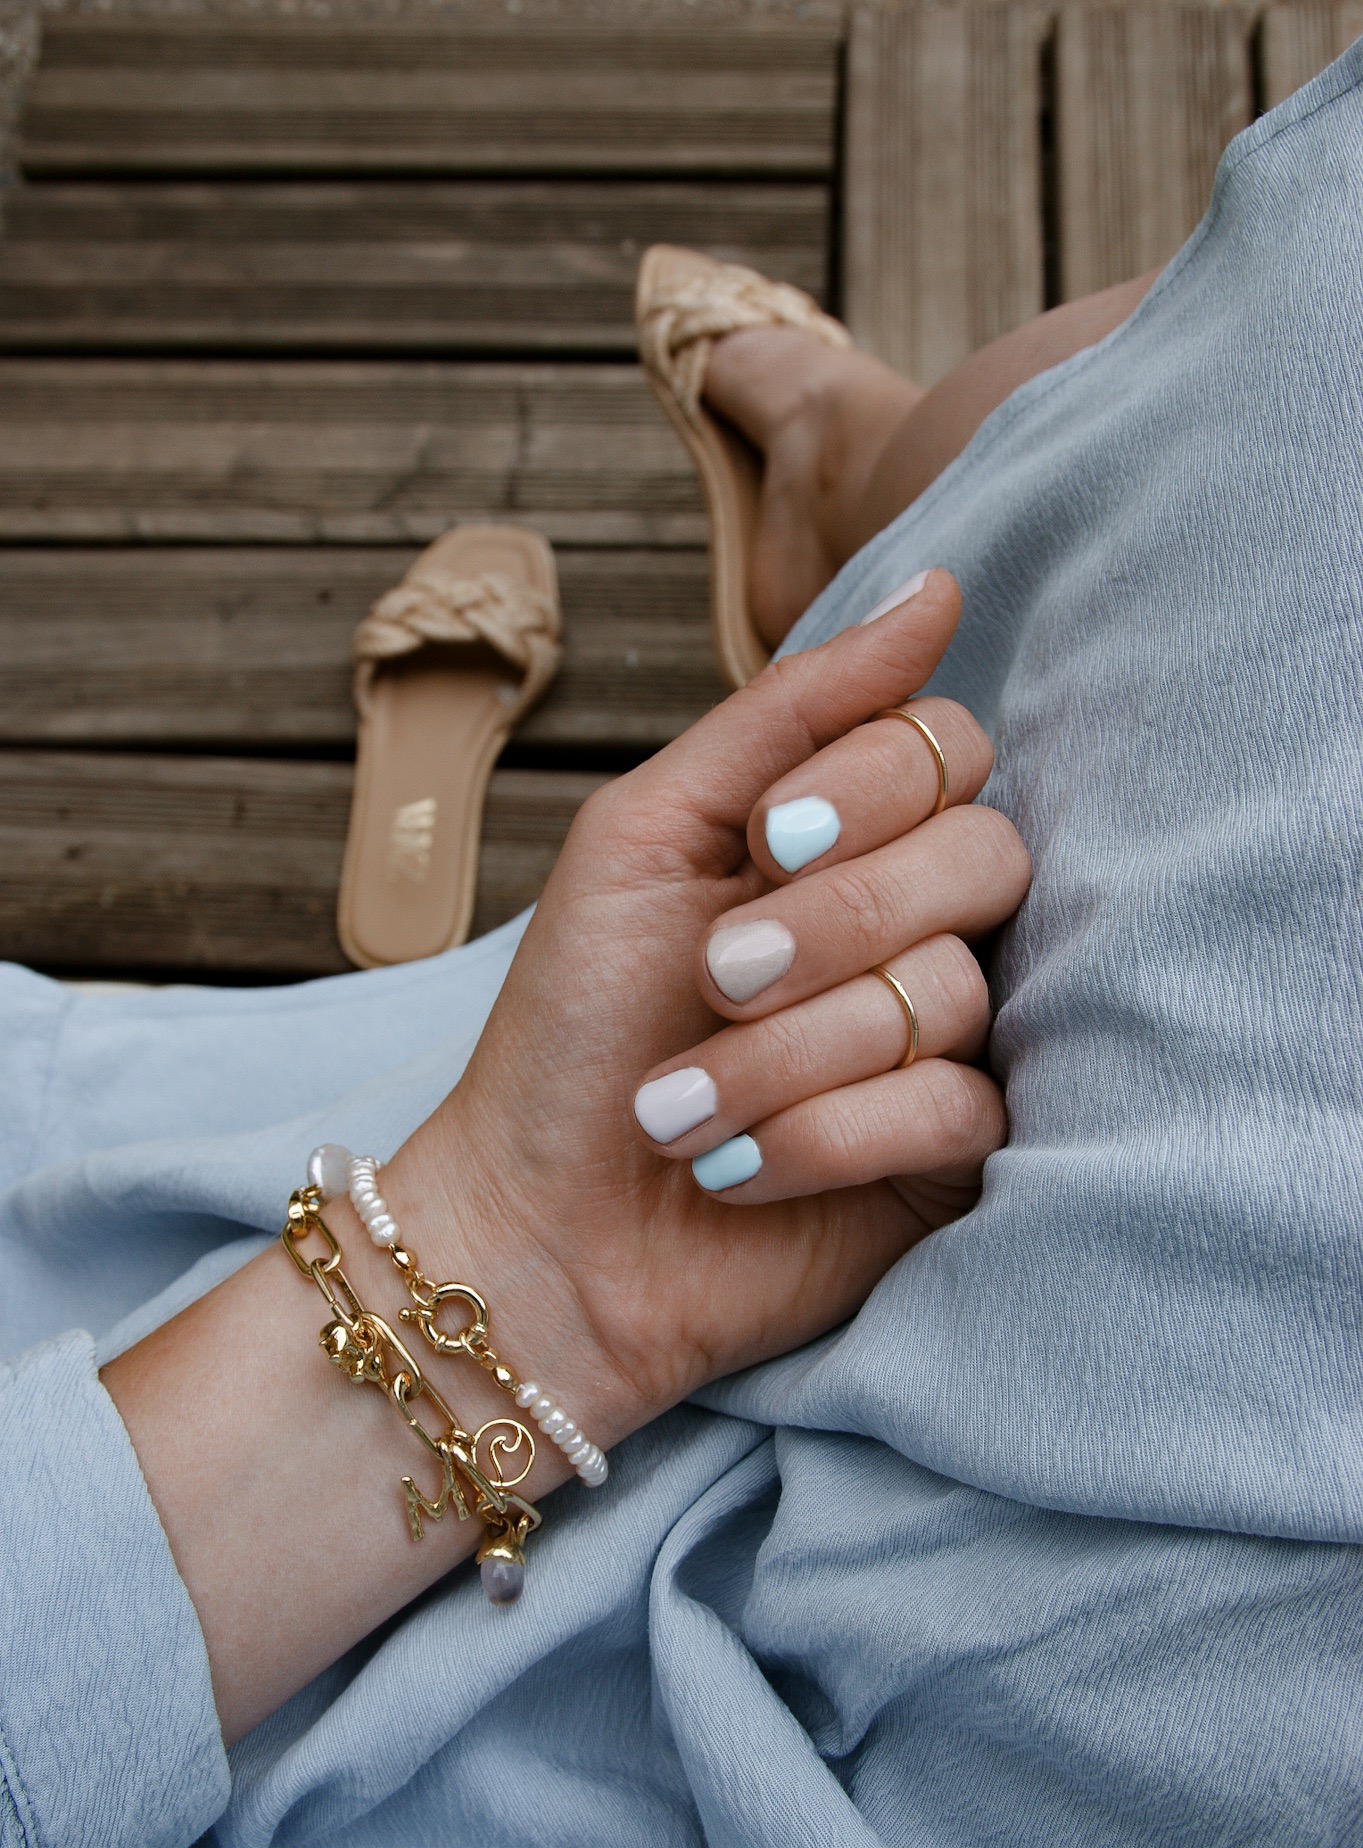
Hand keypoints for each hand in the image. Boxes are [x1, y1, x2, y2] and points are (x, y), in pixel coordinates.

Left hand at [106, 572, 1030, 1740]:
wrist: (539, 1222)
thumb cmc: (575, 1026)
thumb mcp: (647, 836)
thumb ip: (789, 713)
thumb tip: (938, 589)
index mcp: (844, 835)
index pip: (946, 750)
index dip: (872, 788)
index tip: (764, 842)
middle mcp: (911, 925)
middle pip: (985, 859)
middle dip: (831, 924)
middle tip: (715, 978)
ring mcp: (939, 1043)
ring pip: (950, 996)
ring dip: (785, 1054)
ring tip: (678, 1107)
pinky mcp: (947, 1158)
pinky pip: (954, 1112)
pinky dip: (822, 1137)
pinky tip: (733, 1169)